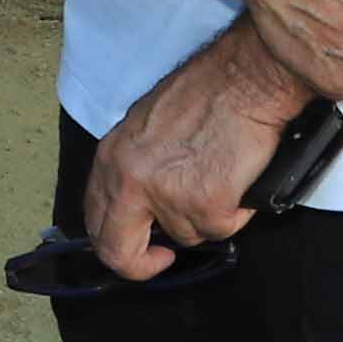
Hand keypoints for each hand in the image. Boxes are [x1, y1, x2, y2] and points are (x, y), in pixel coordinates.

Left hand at [84, 29, 304, 281]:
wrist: (246, 78)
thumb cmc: (207, 92)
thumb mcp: (146, 129)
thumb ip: (134, 170)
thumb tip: (141, 208)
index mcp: (111, 159)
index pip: (96, 221)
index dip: (116, 245)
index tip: (138, 245)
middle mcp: (130, 180)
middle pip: (118, 250)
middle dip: (141, 263)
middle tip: (163, 257)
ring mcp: (167, 195)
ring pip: (185, 235)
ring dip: (205, 217)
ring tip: (219, 177)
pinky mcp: (206, 204)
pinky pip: (221, 228)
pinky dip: (235, 213)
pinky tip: (237, 181)